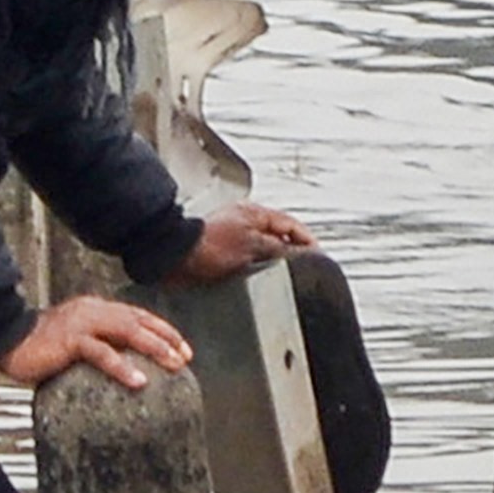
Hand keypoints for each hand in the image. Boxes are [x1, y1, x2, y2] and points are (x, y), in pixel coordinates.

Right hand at [0, 294, 191, 391]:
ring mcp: (82, 322)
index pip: (136, 316)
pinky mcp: (70, 339)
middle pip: (138, 321)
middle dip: (166, 338)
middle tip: (186, 358)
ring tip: (174, 365)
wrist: (4, 340)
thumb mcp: (72, 343)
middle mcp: (93, 311)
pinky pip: (101, 353)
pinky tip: (138, 381)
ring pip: (127, 331)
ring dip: (155, 348)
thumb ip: (95, 347)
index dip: (163, 330)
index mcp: (95, 310)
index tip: (183, 349)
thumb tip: (119, 366)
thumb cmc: (37, 347)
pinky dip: (122, 366)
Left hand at [169, 205, 314, 285]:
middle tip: (305, 268)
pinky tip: (260, 279)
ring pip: (265, 248)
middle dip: (293, 251)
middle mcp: (245, 221)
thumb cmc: (208, 248)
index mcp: (254, 213)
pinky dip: (260, 267)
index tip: (319, 257)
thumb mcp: (252, 246)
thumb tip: (301, 253)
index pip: (292, 225)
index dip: (307, 241)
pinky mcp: (223, 251)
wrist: (175, 257)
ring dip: (275, 261)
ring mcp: (234, 235)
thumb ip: (280, 248)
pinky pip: (250, 258)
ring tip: (284, 276)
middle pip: (280, 235)